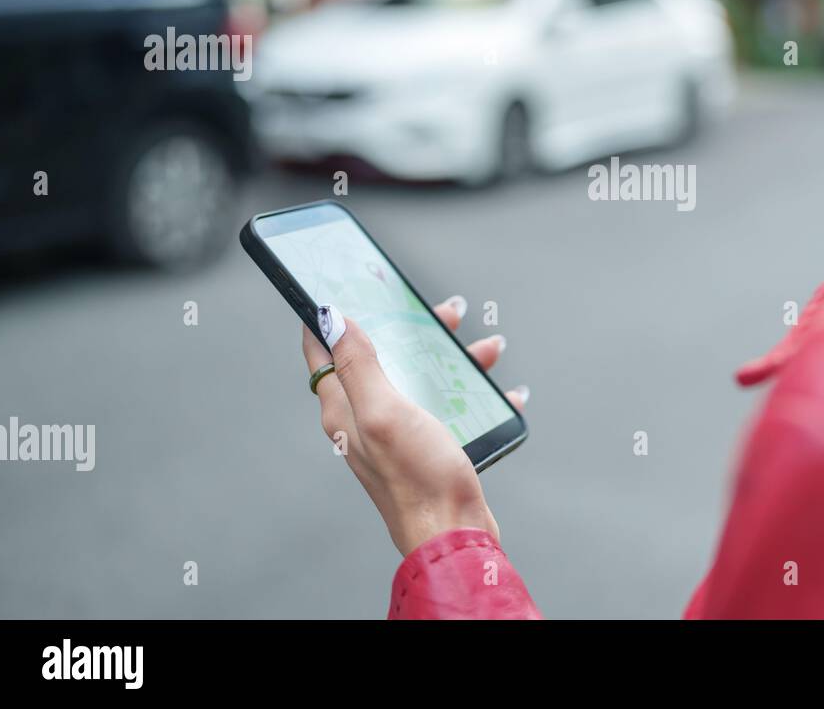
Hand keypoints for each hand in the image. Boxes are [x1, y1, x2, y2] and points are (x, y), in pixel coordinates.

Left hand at [300, 297, 527, 555]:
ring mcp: (397, 433)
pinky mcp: (427, 447)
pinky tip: (502, 394)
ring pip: (421, 377)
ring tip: (488, 350)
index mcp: (346, 408)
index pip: (322, 351)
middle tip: (445, 313)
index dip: (328, 317)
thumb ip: (358, 364)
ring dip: (453, 359)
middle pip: (381, 355)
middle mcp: (366, 418)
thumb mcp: (385, 411)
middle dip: (413, 328)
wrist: (455, 535)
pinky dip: (475, 395)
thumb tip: (330, 319)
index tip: (340, 287)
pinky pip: (449, 407)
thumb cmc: (420, 481)